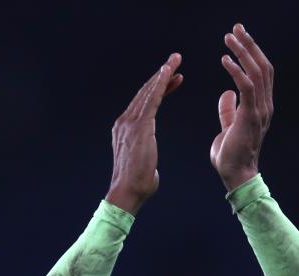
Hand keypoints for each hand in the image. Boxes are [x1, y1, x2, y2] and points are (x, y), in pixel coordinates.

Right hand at [105, 53, 183, 215]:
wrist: (127, 193)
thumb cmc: (137, 186)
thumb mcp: (142, 166)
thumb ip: (145, 159)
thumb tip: (149, 166)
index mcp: (124, 130)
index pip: (143, 104)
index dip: (158, 90)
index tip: (171, 80)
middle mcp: (124, 122)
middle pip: (145, 93)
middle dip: (160, 76)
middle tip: (175, 61)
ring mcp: (130, 122)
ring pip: (149, 92)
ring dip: (163, 74)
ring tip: (175, 60)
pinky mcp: (139, 126)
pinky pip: (152, 100)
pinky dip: (160, 85)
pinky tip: (168, 73)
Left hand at [211, 24, 273, 191]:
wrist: (235, 176)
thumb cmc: (230, 156)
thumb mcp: (228, 127)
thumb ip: (228, 110)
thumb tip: (226, 93)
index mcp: (261, 107)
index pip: (261, 72)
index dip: (251, 52)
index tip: (238, 36)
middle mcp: (265, 106)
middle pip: (262, 66)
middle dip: (249, 44)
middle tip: (236, 28)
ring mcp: (260, 111)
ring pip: (257, 72)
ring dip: (243, 52)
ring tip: (229, 37)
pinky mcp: (250, 117)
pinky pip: (247, 86)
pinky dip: (237, 70)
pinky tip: (225, 59)